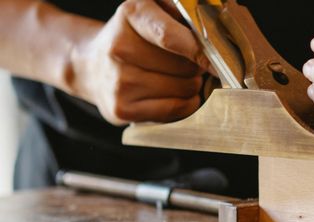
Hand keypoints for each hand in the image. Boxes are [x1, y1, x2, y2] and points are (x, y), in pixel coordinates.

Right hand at [71, 0, 205, 124]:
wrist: (91, 65)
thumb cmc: (133, 36)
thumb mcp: (153, 10)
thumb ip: (180, 15)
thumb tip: (209, 35)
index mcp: (130, 15)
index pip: (170, 36)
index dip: (198, 50)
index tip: (213, 59)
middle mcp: (119, 49)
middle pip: (185, 66)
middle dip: (195, 66)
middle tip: (187, 63)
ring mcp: (119, 82)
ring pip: (183, 89)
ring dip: (191, 85)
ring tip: (178, 77)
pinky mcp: (122, 109)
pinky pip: (174, 110)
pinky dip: (185, 103)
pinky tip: (176, 94)